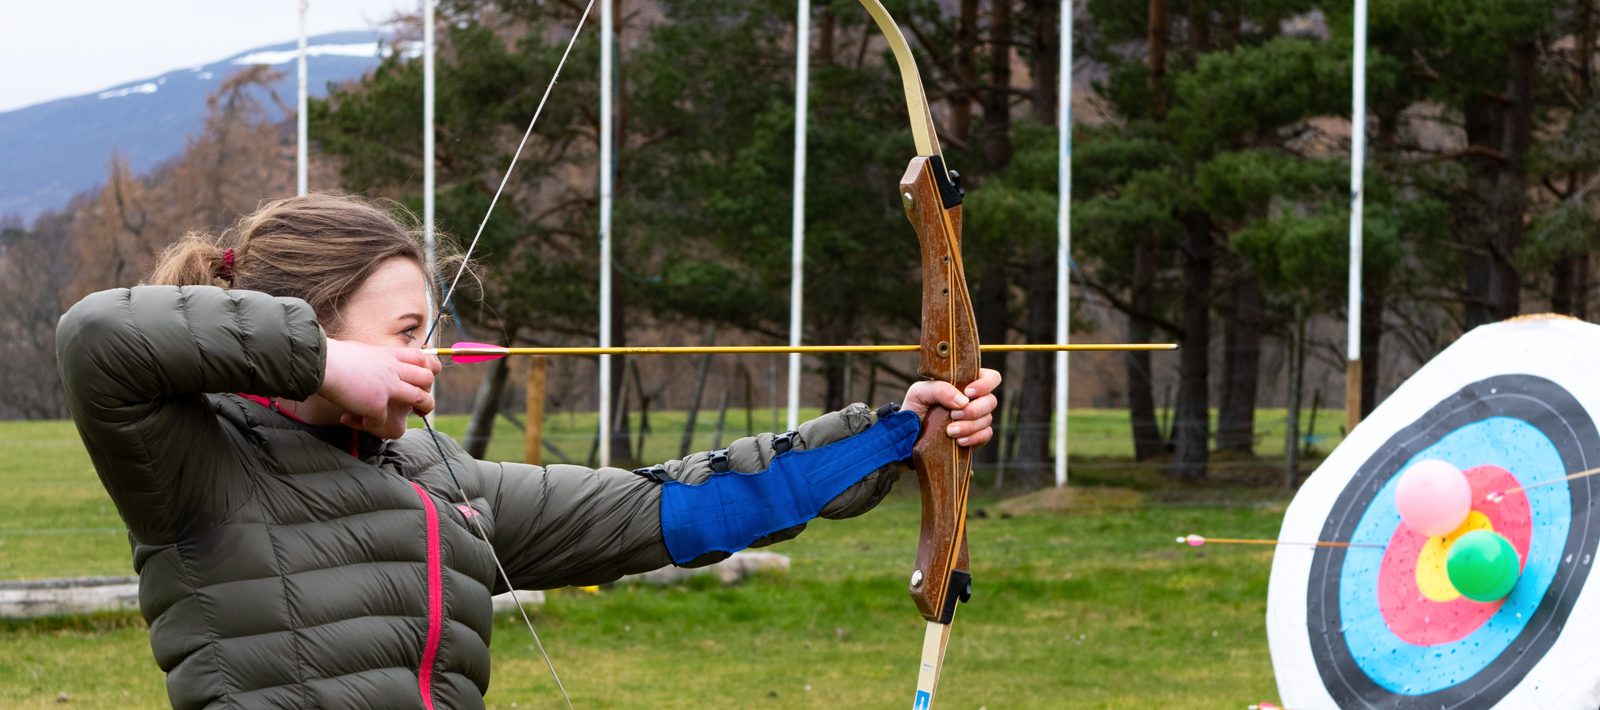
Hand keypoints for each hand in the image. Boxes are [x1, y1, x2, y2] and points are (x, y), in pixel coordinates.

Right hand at [317, 339, 440, 438]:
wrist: (320, 362)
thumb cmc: (331, 356)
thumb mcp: (359, 351)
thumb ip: (371, 359)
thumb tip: (371, 362)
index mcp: (387, 355)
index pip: (420, 358)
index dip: (427, 368)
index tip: (424, 377)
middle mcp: (392, 369)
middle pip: (426, 377)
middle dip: (428, 390)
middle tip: (421, 401)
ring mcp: (388, 386)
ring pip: (420, 398)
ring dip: (423, 408)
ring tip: (419, 415)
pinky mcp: (377, 403)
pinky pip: (383, 421)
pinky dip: (372, 426)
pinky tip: (357, 421)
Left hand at [902, 367, 1001, 446]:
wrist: (910, 433)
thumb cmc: (916, 406)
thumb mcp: (920, 392)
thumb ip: (940, 390)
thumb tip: (963, 401)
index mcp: (965, 383)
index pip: (990, 378)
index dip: (985, 384)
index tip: (968, 392)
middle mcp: (975, 399)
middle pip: (991, 401)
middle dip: (973, 410)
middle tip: (953, 415)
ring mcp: (977, 418)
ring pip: (988, 419)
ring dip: (970, 426)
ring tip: (950, 431)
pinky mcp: (976, 435)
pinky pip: (986, 435)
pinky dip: (974, 438)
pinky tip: (959, 441)